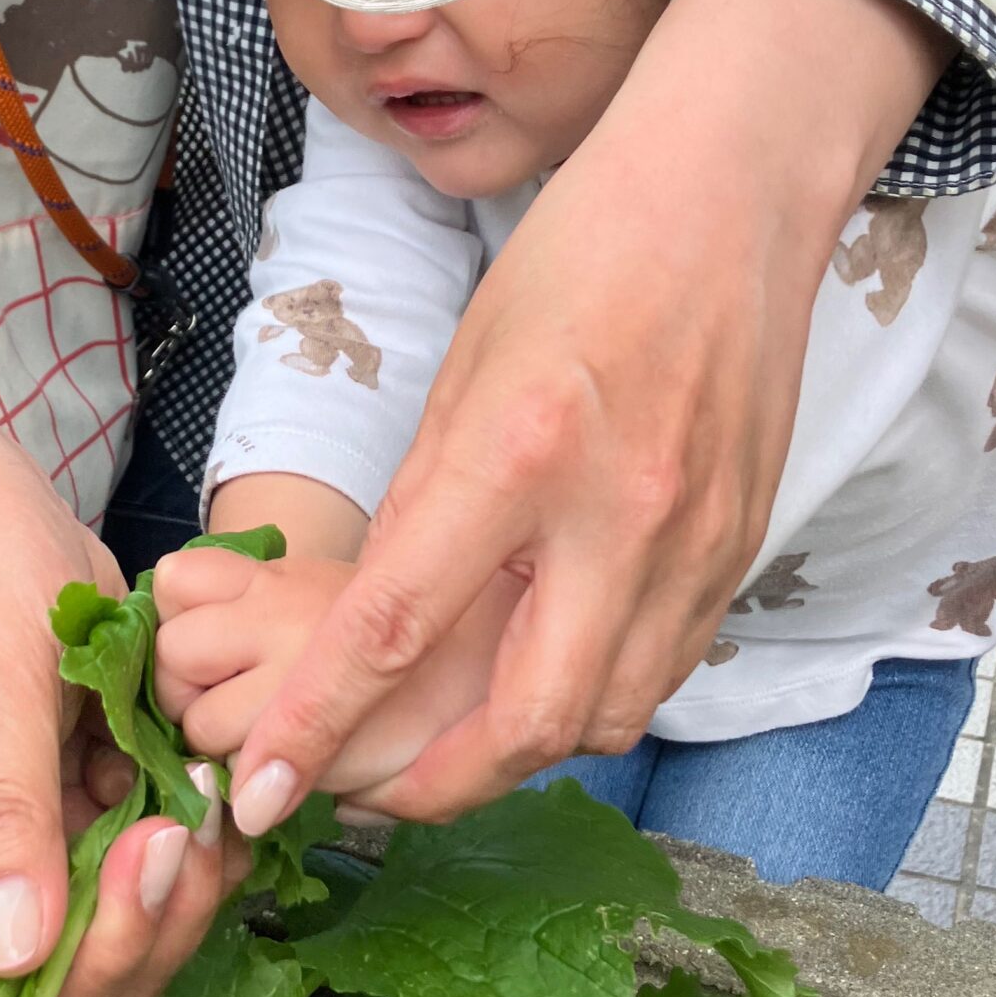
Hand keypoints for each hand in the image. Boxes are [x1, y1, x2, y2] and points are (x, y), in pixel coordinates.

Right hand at [0, 335, 252, 996]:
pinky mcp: (96, 805)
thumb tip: (12, 958)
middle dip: (131, 933)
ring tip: (206, 810)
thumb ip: (1, 813)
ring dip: (179, 895)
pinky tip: (217, 797)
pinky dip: (199, 848)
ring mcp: (39, 837)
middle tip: (178, 841)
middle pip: (56, 974)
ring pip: (122, 929)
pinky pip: (159, 869)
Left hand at [224, 0, 956, 829]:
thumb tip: (379, 620)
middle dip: (428, 789)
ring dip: (514, 754)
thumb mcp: (463, 369)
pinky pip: (660, 674)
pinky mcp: (739, 553)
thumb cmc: (581, 259)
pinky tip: (543, 677)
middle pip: (522, 721)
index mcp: (518, 451)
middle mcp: (616, 515)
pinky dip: (592, 703)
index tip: (256, 789)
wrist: (731, 201)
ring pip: (602, 720)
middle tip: (360, 795)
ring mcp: (694, 544)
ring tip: (445, 743)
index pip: (397, 625)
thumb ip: (425, 502)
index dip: (317, 723)